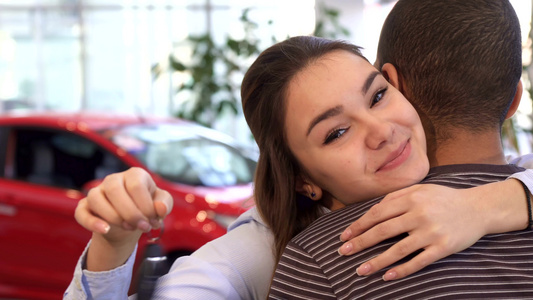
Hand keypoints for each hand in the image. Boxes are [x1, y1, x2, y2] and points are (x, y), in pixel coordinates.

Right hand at [75, 167, 172, 244]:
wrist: (130, 225)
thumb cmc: (147, 209)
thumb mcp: (161, 205)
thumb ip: (165, 204)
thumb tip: (160, 209)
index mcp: (135, 175)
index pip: (136, 186)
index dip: (145, 207)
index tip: (152, 221)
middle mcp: (114, 179)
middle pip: (115, 190)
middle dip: (131, 213)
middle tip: (142, 227)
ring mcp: (97, 192)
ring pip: (96, 199)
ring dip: (113, 217)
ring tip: (128, 227)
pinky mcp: (85, 206)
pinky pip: (81, 212)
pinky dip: (91, 222)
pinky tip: (105, 230)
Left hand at [337, 184, 488, 280]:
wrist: (478, 208)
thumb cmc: (444, 198)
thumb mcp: (420, 189)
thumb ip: (396, 196)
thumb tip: (372, 210)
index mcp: (411, 198)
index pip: (378, 213)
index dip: (359, 225)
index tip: (345, 236)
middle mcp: (419, 214)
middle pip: (383, 231)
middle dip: (360, 243)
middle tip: (343, 253)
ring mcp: (431, 232)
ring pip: (398, 250)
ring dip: (376, 261)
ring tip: (360, 270)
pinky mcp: (443, 248)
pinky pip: (418, 262)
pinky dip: (402, 270)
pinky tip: (387, 277)